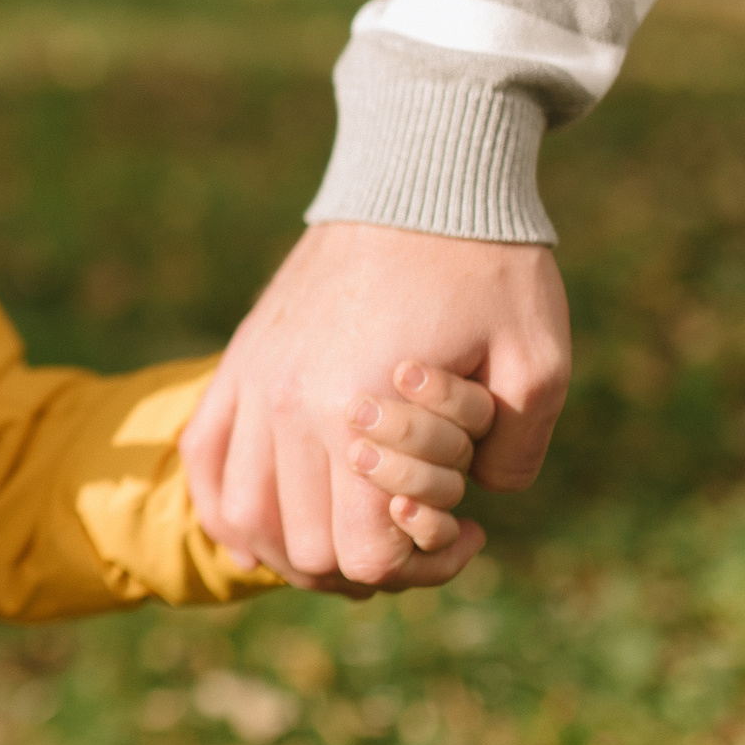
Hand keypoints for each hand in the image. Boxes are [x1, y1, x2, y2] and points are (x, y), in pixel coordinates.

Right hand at [181, 222, 570, 591]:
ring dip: (295, 552)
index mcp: (360, 409)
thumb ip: (519, 449)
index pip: (367, 552)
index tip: (469, 531)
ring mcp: (255, 382)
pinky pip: (205, 462)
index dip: (424, 565)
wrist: (421, 177)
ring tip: (350, 530)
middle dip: (368, 567)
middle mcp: (290, 405)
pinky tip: (269, 522)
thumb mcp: (538, 360)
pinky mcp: (241, 361)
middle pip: (304, 551)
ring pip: (244, 520)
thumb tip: (483, 499)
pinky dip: (229, 510)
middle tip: (418, 531)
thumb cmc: (488, 264)